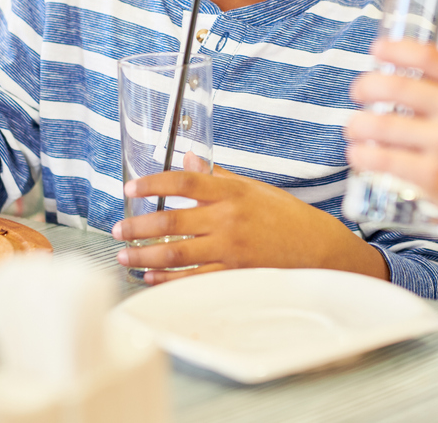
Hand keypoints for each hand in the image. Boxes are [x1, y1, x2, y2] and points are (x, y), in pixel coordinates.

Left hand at [113, 157, 388, 284]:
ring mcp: (230, 249)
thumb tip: (188, 159)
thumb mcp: (254, 189)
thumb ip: (217, 177)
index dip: (153, 184)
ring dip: (144, 254)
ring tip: (124, 255)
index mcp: (232, 193)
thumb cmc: (286, 216)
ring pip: (176, 253)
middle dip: (138, 226)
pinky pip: (192, 278)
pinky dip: (167, 278)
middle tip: (118, 227)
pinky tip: (150, 276)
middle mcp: (228, 219)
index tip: (131, 187)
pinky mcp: (234, 274)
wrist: (319, 249)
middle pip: (171, 221)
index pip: (184, 182)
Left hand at [345, 39, 437, 216]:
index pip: (428, 55)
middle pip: (397, 86)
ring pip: (382, 125)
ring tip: (353, 128)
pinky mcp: (433, 175)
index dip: (395, 49)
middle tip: (358, 92)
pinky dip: (362, 154)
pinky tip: (358, 153)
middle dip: (366, 86)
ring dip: (357, 124)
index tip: (376, 49)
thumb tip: (398, 65)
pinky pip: (383, 159)